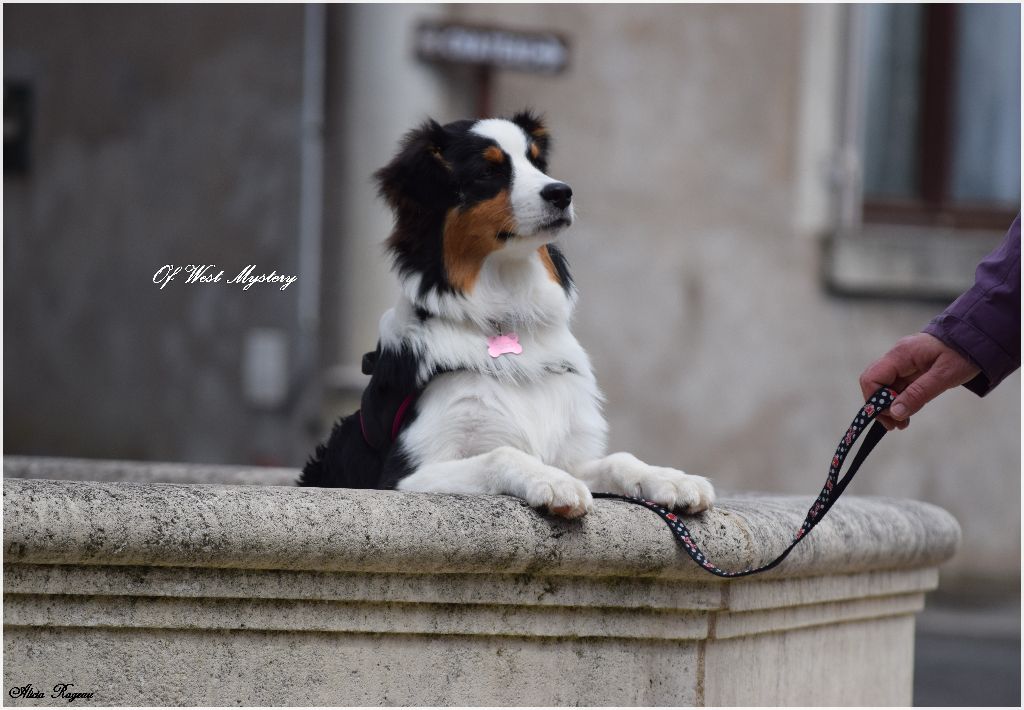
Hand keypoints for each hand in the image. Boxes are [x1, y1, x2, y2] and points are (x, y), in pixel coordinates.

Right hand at [859, 333, 980, 429]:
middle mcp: (896, 357)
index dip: (874, 400)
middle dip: (879, 406)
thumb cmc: (962, 354)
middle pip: (874, 383)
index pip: (872, 378)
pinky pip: (897, 387)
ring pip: (885, 387)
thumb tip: (894, 413)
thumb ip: (918, 394)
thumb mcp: (943, 377)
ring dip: (890, 406)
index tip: (891, 417)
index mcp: (901, 355)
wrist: (977, 338)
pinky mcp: (910, 369)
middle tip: (894, 425)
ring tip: (902, 423)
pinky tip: (907, 413)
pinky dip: (899, 401)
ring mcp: (902, 363)